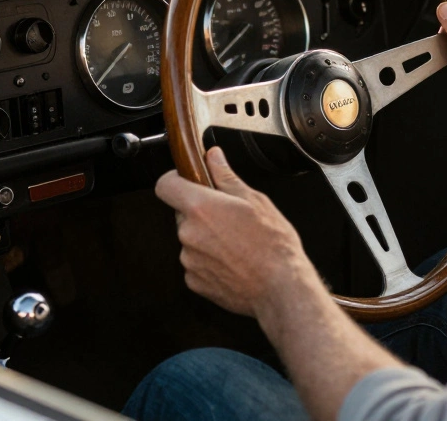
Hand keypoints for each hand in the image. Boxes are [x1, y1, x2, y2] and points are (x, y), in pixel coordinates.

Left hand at [156, 147, 323, 318]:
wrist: (280, 288)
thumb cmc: (273, 244)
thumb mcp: (255, 200)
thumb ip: (226, 177)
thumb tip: (213, 157)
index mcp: (201, 208)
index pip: (166, 185)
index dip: (175, 179)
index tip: (189, 181)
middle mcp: (188, 233)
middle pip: (183, 214)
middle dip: (202, 213)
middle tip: (231, 218)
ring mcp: (189, 260)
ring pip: (191, 239)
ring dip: (207, 238)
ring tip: (238, 244)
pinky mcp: (194, 281)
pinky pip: (196, 263)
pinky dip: (210, 261)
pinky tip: (234, 262)